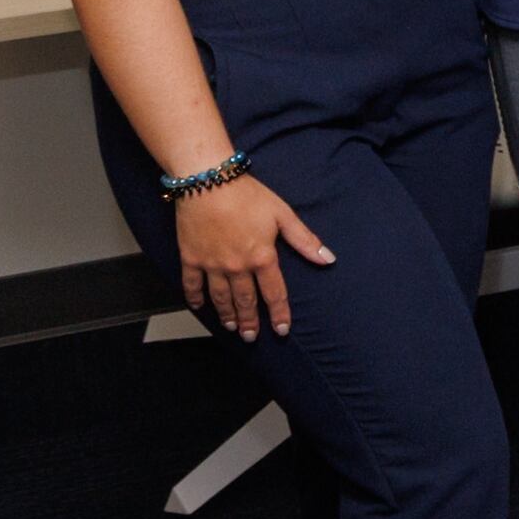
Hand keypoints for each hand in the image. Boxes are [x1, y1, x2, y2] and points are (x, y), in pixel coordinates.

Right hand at [173, 170, 333, 337]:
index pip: (274, 293)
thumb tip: (328, 259)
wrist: (208, 181)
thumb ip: (305, 240)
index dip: (279, 314)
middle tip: (252, 337)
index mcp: (262, 257)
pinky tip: (199, 307)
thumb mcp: (283, 215)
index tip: (282, 330)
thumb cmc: (248, 195)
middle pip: (246, 301)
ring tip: (232, 327)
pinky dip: (195, 298)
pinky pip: (192, 284)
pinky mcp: (190, 257)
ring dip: (227, 315)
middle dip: (251, 321)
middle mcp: (237, 266)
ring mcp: (211, 264)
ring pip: (220, 298)